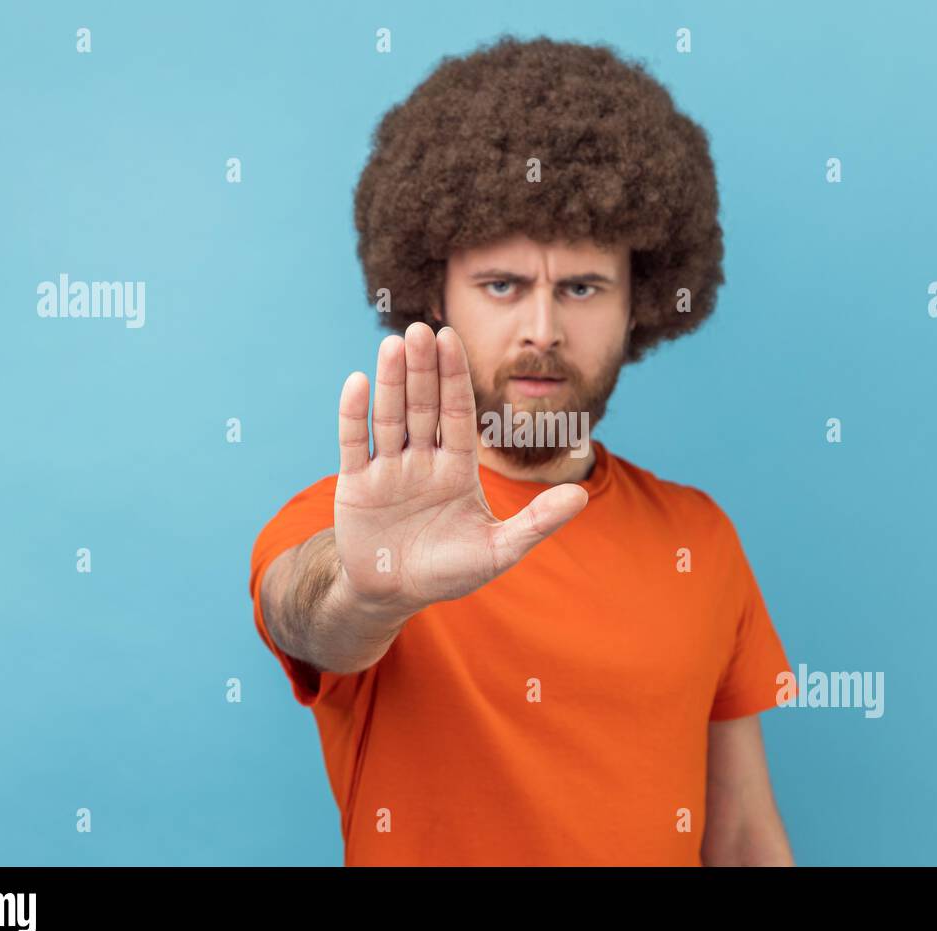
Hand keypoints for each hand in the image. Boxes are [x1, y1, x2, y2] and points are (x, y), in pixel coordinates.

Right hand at [333, 321, 587, 616]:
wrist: (395, 595)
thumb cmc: (449, 572)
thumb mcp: (499, 550)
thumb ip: (537, 522)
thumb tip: (582, 496)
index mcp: (457, 467)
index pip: (458, 413)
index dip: (455, 377)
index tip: (452, 338)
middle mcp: (423, 460)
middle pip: (424, 406)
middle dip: (423, 369)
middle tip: (420, 329)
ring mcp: (388, 469)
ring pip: (391, 417)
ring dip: (391, 381)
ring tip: (392, 343)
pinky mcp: (356, 484)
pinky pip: (355, 443)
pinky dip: (354, 414)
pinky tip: (357, 381)